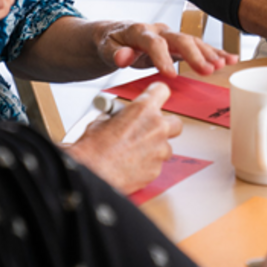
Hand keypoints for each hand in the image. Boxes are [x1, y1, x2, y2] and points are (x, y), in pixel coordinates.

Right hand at [66, 82, 181, 193]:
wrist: (92, 175)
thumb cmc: (93, 150)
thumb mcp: (101, 121)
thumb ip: (119, 116)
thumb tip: (120, 116)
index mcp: (143, 110)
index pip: (161, 91)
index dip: (156, 95)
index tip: (154, 98)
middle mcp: (156, 128)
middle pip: (175, 122)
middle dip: (164, 126)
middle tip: (149, 130)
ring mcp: (159, 150)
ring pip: (165, 147)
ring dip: (154, 148)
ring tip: (133, 153)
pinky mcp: (156, 170)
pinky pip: (157, 164)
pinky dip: (147, 165)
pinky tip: (131, 166)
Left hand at [97, 22, 237, 76]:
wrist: (114, 35)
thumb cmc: (111, 42)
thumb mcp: (106, 47)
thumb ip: (114, 53)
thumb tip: (123, 57)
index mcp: (141, 31)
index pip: (154, 43)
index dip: (162, 58)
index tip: (170, 75)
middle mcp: (159, 30)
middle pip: (180, 40)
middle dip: (195, 55)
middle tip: (207, 69)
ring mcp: (170, 36)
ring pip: (193, 42)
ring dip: (209, 53)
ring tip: (223, 64)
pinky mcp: (177, 44)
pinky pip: (198, 47)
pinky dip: (213, 52)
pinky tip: (229, 59)